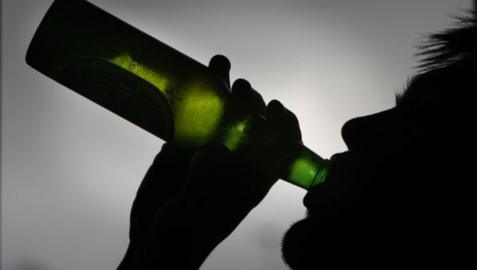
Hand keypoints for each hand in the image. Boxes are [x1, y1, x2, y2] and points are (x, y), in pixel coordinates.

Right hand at [118, 55, 302, 269]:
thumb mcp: (198, 215)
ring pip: (222, 112)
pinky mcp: (182, 144)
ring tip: (220, 65)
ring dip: (224, 88)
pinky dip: (195, 94)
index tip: (276, 109)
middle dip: (251, 102)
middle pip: (251, 122)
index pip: (279, 148)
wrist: (149, 244)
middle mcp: (233, 160)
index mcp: (251, 180)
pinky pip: (192, 114)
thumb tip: (215, 149)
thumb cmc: (182, 240)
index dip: (283, 126)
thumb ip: (207, 182)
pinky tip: (196, 75)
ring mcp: (207, 150)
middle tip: (241, 89)